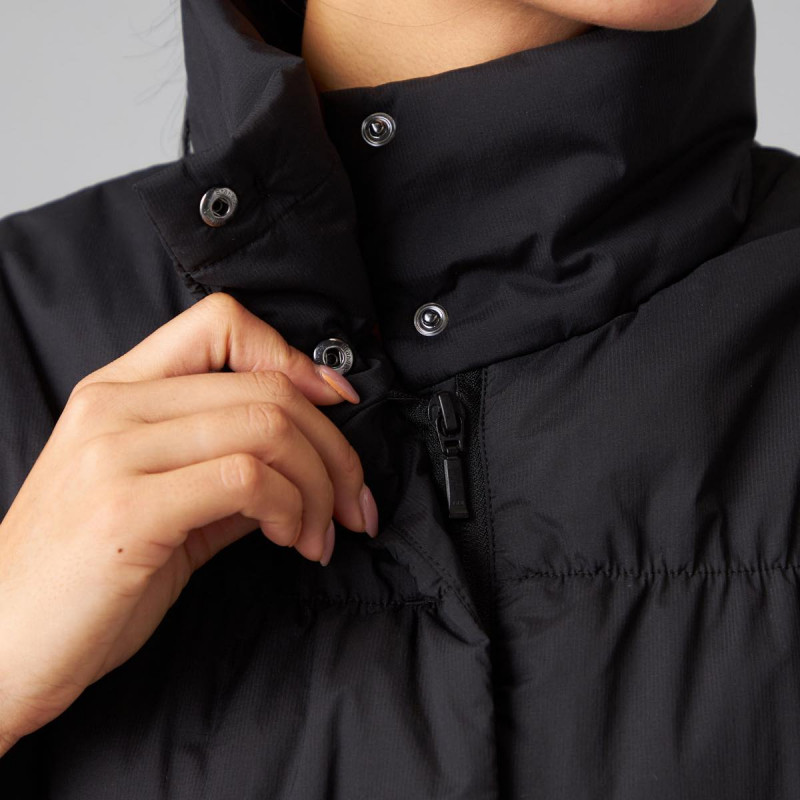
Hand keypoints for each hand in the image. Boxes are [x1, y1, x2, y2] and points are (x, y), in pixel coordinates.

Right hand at [0, 292, 377, 752]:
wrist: (1, 649)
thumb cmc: (84, 577)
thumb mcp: (161, 504)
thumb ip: (226, 469)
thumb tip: (307, 460)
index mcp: (118, 390)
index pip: (222, 323)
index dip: (296, 358)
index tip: (338, 406)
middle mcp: (115, 406)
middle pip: (267, 388)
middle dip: (335, 448)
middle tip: (352, 501)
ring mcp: (115, 453)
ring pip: (267, 428)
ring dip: (320, 485)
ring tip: (320, 534)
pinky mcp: (127, 508)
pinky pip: (246, 478)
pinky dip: (292, 509)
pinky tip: (293, 541)